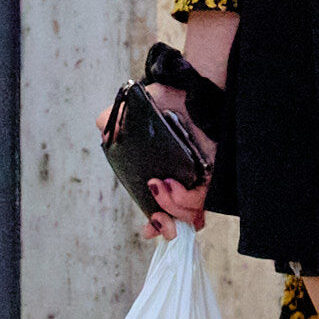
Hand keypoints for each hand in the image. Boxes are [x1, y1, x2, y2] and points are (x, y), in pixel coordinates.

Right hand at [94, 82, 214, 239]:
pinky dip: (182, 198)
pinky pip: (200, 198)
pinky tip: (168, 184)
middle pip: (179, 217)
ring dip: (169, 206)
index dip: (156, 223)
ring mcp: (199, 177)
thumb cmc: (165, 99)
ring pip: (188, 212)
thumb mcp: (131, 112)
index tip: (147, 231)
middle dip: (164, 225)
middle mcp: (184, 179)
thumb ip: (112, 124)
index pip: (163, 207)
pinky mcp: (213, 173)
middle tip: (156, 225)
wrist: (189, 86)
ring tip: (157, 185)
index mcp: (165, 173)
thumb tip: (106, 136)